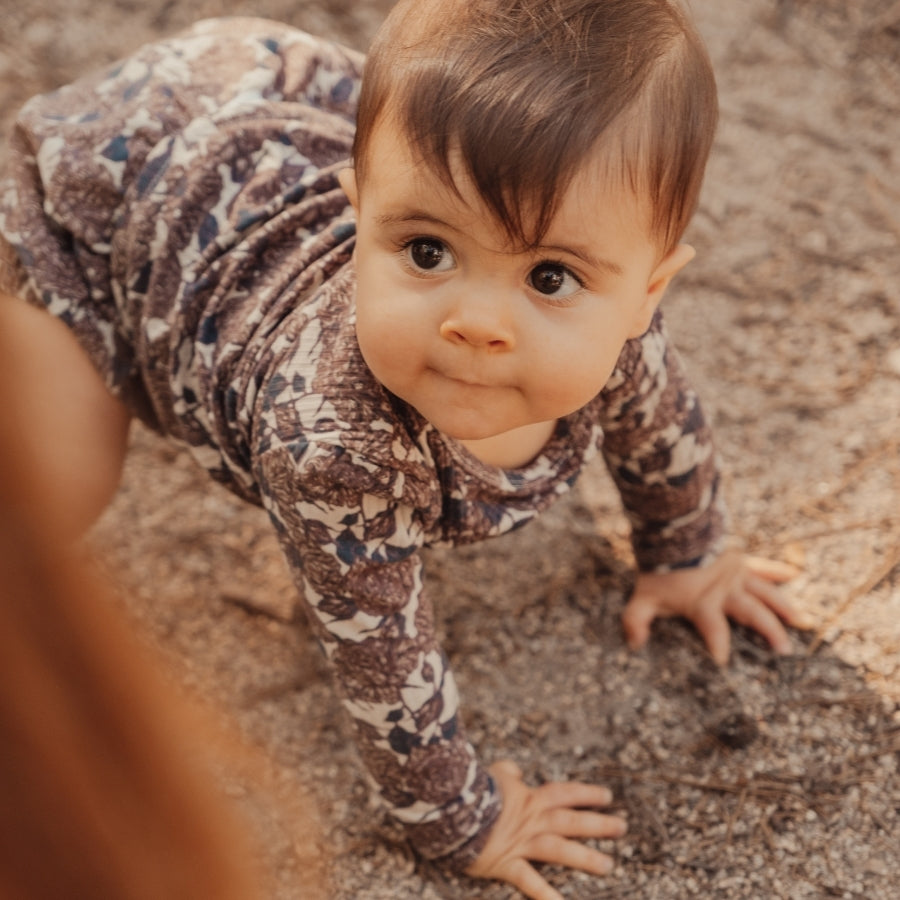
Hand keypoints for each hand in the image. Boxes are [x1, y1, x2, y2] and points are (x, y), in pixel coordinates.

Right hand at [466, 759, 625, 899]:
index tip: (608, 798)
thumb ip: (508, 773)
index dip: (587, 795)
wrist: (451, 805)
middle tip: (623, 828)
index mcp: (529, 797)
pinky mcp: (506, 863)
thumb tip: (515, 771)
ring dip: (585, 858)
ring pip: (560, 849)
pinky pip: (530, 881)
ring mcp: (522, 842)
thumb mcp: (493, 772)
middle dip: (599, 824)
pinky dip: (546, 895)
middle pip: (571, 820)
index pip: (565, 794)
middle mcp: (532, 820)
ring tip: (608, 866)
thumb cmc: (471, 786)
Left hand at [622, 551, 804, 665]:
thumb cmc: (659, 571)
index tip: (723, 661)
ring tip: (802, 622)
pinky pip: (762, 568)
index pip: (713, 628)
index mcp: (704, 603)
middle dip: (768, 631)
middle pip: (751, 613)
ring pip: (765, 594)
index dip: (717, 644)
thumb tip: (633, 644)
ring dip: (783, 608)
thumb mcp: (643, 598)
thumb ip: (637, 621)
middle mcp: (725, 591)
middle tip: (784, 650)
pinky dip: (777, 570)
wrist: (670, 534)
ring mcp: (736, 575)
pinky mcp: (740, 562)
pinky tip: (794, 574)